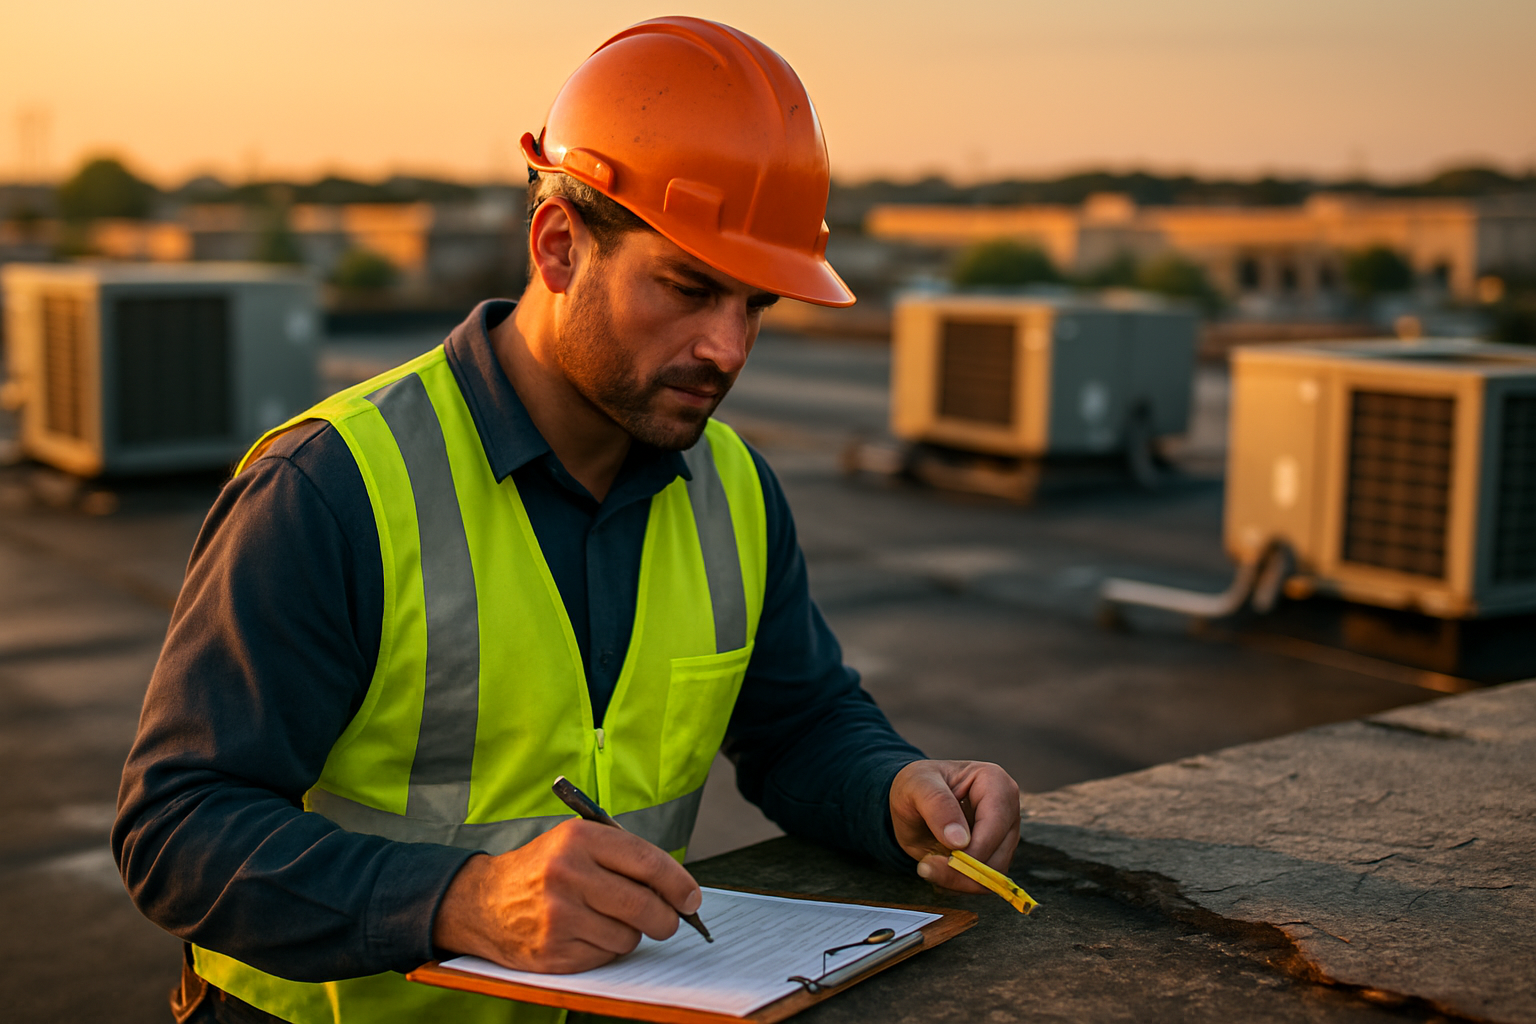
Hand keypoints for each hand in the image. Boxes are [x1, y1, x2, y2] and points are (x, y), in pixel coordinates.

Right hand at [431, 819, 702, 972]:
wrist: (483, 902)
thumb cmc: (541, 869)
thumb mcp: (576, 841)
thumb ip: (623, 856)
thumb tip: (677, 887)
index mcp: (578, 840)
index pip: (647, 862)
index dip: (679, 883)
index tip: (692, 898)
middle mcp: (568, 876)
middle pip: (644, 906)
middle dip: (667, 918)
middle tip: (670, 920)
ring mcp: (558, 917)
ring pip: (628, 936)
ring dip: (631, 933)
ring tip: (609, 920)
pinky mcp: (553, 952)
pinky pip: (605, 956)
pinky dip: (606, 948)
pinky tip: (587, 933)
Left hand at [889, 759, 1019, 892]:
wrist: (913, 801)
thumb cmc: (917, 785)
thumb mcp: (917, 785)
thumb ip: (937, 806)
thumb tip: (960, 841)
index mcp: (995, 783)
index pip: (995, 825)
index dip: (971, 850)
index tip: (938, 860)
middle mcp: (1007, 810)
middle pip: (998, 856)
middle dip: (961, 870)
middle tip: (925, 867)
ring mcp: (1005, 835)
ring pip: (993, 876)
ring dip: (958, 880)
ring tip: (927, 866)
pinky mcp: (996, 855)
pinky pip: (984, 882)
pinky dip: (959, 883)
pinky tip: (937, 869)